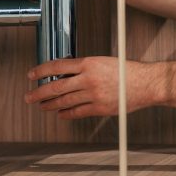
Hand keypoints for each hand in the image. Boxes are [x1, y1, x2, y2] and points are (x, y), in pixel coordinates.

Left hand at [24, 56, 158, 118]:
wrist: (146, 83)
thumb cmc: (128, 71)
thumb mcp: (104, 62)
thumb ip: (85, 67)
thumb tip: (65, 73)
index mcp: (89, 63)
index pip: (57, 66)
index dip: (41, 71)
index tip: (31, 75)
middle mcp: (89, 79)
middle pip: (56, 87)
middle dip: (39, 93)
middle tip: (29, 96)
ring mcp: (93, 94)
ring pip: (64, 101)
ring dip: (50, 104)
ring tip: (42, 105)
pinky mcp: (100, 108)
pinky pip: (77, 112)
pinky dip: (66, 113)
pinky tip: (60, 113)